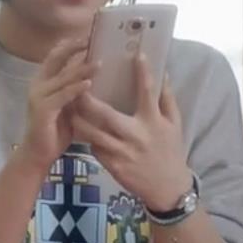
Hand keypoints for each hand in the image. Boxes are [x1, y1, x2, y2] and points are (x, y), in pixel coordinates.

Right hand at [18, 38, 97, 170]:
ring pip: (62, 77)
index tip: (88, 35)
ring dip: (81, 68)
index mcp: (43, 82)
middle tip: (93, 39)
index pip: (56, 56)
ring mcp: (38, 96)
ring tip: (100, 62)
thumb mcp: (68, 106)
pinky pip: (62, 96)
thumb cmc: (54, 131)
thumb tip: (94, 76)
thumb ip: (75, 91)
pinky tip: (89, 83)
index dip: (70, 45)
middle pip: (56, 59)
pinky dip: (76, 88)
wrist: (37, 154)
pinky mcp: (42, 110)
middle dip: (74, 48)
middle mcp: (38, 85)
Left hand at [71, 53, 192, 211]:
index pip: (148, 92)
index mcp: (153, 121)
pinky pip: (93, 147)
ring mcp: (122, 152)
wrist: (168, 188)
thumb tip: (163, 72)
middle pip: (106, 114)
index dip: (143, 73)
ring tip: (67, 105)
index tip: (135, 54)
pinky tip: (76, 128)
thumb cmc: (170, 150)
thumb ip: (167, 98)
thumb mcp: (174, 124)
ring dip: (78, 118)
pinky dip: (85, 137)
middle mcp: (136, 135)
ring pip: (92, 133)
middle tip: (76, 84)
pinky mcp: (112, 165)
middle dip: (87, 99)